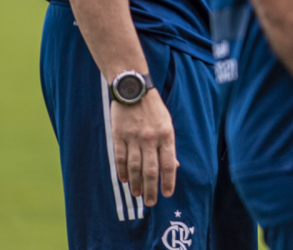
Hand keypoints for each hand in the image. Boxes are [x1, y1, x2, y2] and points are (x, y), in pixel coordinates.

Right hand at [111, 89, 176, 205]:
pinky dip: (122, 171)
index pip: (168, 164)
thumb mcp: (168, 124)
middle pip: (151, 170)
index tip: (167, 194)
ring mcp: (133, 138)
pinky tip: (124, 180)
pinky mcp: (119, 136)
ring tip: (138, 194)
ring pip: (134, 167)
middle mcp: (150, 138)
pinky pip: (120, 158)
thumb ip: (169, 146)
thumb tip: (174, 167)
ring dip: (136, 183)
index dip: (168, 181)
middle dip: (151, 189)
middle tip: (151, 202)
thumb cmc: (154, 109)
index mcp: (166, 135)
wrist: (133, 89)